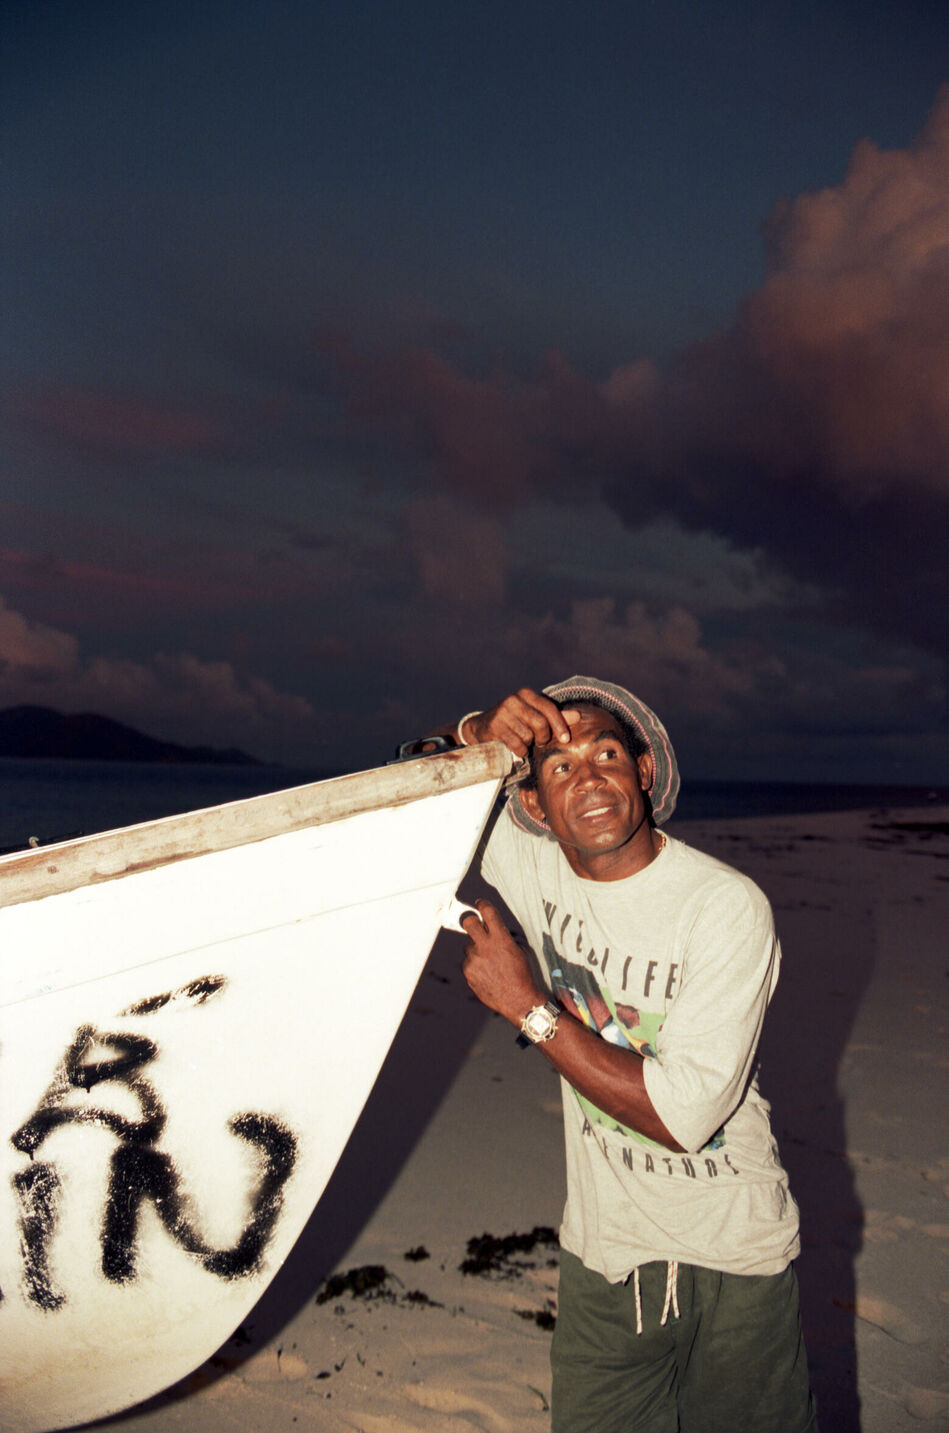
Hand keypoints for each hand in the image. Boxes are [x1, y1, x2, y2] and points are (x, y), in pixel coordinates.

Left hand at [460, 900, 544, 1023]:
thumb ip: (504, 937)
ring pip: (469, 946)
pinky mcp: (468, 973)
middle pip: (468, 922)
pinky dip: (476, 965)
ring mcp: (474, 960)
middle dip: (471, 920)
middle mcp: (484, 947)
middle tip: (475, 924)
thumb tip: (494, 929)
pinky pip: (469, 963)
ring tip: (491, 963)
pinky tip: (488, 974)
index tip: (480, 903)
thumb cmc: (523, 975)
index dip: (482, 904)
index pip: (487, 912)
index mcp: (500, 939)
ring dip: (477, 950)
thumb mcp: (520, 950)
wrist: (518, 1000)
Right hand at [465, 688, 580, 757]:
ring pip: (528, 736)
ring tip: (522, 740)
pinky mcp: (494, 726)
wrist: (481, 728)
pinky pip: (516, 744)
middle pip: (540, 724)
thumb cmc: (514, 722)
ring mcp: (502, 712)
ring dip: (528, 744)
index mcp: (526, 694)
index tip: (565, 739)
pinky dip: (519, 750)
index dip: (560, 725)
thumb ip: (555, 716)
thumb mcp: (534, 715)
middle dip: (543, 737)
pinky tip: (515, 747)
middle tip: (539, 741)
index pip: (549, 708)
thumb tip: (578, 716)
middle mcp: (514, 700)